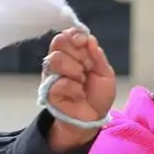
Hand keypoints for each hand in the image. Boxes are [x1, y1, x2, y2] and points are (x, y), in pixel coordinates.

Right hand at [42, 28, 114, 152]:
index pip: (67, 35)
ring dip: (75, 70)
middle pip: (59, 42)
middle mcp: (60, 60)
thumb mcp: (105, 74)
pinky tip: (78, 95)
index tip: (83, 42)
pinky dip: (74, 89)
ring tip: (82, 82)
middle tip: (87, 68)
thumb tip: (90, 39)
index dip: (74, 35)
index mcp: (74, 53)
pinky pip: (60, 82)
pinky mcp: (48, 90)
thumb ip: (97, 56)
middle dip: (78, 54)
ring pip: (56, 59)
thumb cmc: (98, 95)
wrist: (93, 118)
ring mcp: (52, 75)